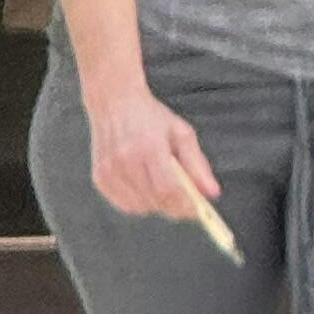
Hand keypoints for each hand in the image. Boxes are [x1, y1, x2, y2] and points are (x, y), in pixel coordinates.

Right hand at [88, 82, 218, 224]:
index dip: (185, 205)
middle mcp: (126, 162)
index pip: (168, 189)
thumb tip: (213, 193)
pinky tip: (146, 187)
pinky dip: (139, 203)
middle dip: (174, 207)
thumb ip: (197, 164)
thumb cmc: (152, 117)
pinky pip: (125, 204)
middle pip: (155, 200)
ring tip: (165, 187)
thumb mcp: (181, 133)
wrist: (115, 103)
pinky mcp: (100, 179)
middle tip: (187, 203)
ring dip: (157, 205)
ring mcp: (110, 172)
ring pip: (140, 207)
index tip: (199, 211)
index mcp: (150, 148)